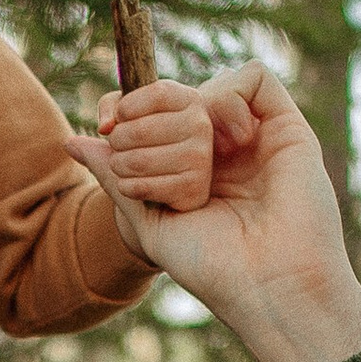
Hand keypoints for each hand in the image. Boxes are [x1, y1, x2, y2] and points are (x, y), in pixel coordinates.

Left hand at [67, 60, 360, 361]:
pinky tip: (230, 139)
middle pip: (173, 96)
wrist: (267, 284)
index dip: (125, 106)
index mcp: (187, 170)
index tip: (106, 124)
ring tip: (197, 160)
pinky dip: (230, 97)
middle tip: (143, 149)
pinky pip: (254, 77)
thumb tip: (72, 141)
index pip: (151, 113)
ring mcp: (253, 137)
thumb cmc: (211, 266)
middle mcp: (219, 150)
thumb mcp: (149, 221)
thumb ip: (115, 177)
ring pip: (206, 87)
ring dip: (185, 115)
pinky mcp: (287, 127)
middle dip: (146, 118)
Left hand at [85, 78, 215, 226]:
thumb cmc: (149, 153)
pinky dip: (128, 190)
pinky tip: (138, 189)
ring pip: (134, 160)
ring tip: (129, 169)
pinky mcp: (194, 188)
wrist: (175, 201)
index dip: (126, 108)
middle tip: (123, 151)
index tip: (120, 120)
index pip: (155, 93)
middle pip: (136, 129)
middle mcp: (201, 125)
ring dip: (119, 169)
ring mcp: (200, 157)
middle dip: (116, 144)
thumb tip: (70, 144)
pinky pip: (140, 187)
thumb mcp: (129, 129)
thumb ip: (105, 124)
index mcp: (188, 100)